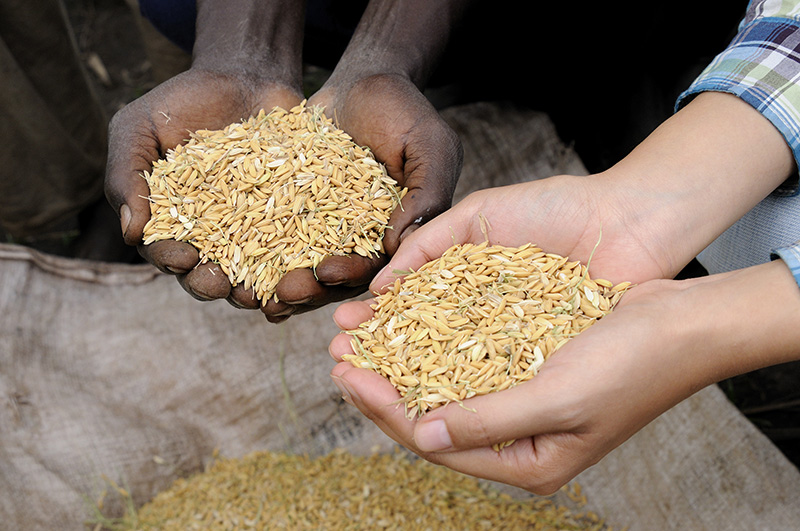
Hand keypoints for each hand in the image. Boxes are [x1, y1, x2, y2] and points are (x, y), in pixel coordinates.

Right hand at [104, 68, 302, 308]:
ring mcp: (251, 230)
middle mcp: (210, 235)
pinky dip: (293, 263)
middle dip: (210, 283)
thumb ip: (126, 176)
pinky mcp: (289, 219)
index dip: (172, 259)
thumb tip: (130, 233)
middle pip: (206, 273)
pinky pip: (292, 247)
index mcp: (170, 222)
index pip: (165, 252)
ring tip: (257, 294)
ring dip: (251, 287)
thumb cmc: (181, 103)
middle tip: (220, 284)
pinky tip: (298, 271)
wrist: (243, 77)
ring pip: (249, 272)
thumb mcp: (138, 128)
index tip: (183, 257)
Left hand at [259, 73, 462, 321]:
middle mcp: (360, 239)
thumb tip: (400, 244)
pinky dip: (254, 253)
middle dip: (309, 289)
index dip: (353, 275)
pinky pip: (273, 236)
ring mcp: (325, 228)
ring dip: (278, 282)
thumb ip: (425, 193)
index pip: (376, 266)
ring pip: (301, 266)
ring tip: (250, 293)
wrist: (363, 81)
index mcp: (397, 234)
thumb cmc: (404, 110)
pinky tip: (231, 266)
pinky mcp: (294, 210)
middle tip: (284, 292)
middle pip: (335, 278)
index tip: (328, 272)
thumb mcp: (429, 145)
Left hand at [329, 261, 799, 493]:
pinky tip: (406, 321)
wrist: (683, 323)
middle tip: (337, 354)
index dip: (384, 408)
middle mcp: (519, 438)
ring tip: (360, 336)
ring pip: (444, 385)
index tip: (344, 374)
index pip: (436, 441)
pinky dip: (434, 342)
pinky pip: (467, 360)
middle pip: (432, 415)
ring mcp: (522, 402)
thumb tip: (420, 436)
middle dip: (383, 384)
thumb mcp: (557, 399)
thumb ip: (487, 422)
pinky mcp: (526, 368)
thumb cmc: (631, 364)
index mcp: (527, 462)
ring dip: (402, 360)